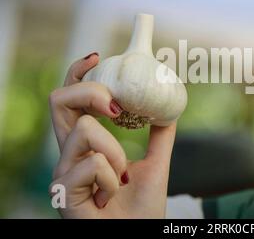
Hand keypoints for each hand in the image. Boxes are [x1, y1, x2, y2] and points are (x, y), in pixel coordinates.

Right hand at [49, 53, 175, 217]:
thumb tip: (169, 108)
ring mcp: (62, 172)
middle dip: (91, 91)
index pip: (72, 100)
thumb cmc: (142, 206)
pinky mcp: (62, 192)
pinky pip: (93, 164)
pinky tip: (110, 197)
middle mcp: (69, 154)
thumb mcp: (156, 163)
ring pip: (84, 129)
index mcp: (86, 145)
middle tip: (116, 106)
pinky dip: (113, 178)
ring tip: (122, 175)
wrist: (139, 235)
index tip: (98, 56)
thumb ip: (160, 135)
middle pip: (60, 100)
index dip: (78, 74)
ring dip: (115, 150)